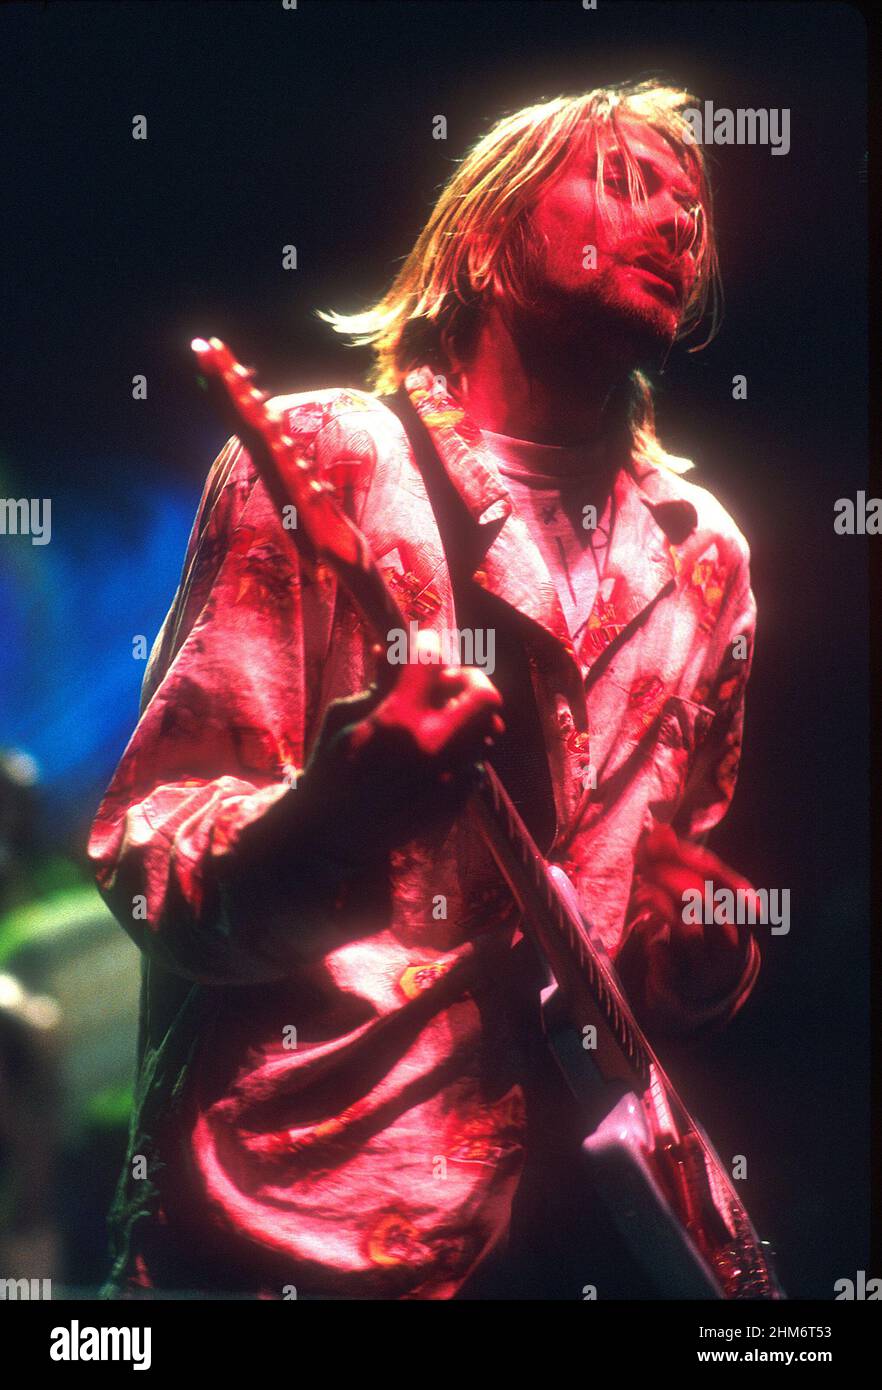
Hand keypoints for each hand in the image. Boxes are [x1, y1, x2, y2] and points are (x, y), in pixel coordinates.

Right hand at [303, 630, 503, 866]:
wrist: (331, 833)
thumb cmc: (330, 769)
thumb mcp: (342, 717)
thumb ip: (376, 683)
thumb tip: (391, 650)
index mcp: (396, 720)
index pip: (431, 660)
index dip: (428, 643)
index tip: (424, 644)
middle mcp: (430, 747)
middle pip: (484, 694)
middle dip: (471, 678)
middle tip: (451, 681)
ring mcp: (448, 778)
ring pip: (488, 730)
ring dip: (469, 717)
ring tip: (444, 719)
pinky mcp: (455, 801)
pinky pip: (478, 763)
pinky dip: (464, 751)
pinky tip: (439, 755)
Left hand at [615, 823, 759, 1033]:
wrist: (698, 992)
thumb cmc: (699, 930)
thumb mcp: (697, 897)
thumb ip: (677, 861)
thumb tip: (660, 830)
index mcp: (743, 923)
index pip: (729, 886)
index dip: (696, 861)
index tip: (666, 845)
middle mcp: (730, 948)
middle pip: (705, 904)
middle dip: (670, 878)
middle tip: (646, 866)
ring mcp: (706, 969)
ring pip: (685, 930)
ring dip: (658, 903)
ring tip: (644, 892)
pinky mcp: (680, 986)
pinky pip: (664, 955)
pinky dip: (651, 936)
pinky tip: (645, 927)